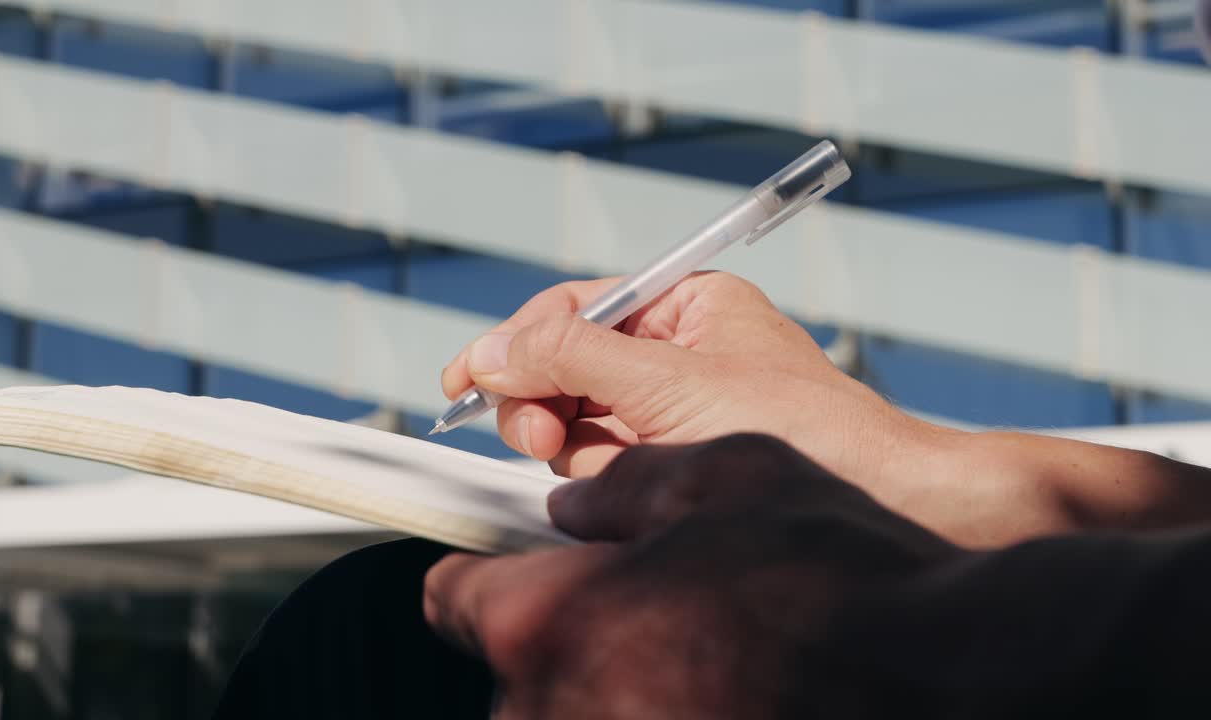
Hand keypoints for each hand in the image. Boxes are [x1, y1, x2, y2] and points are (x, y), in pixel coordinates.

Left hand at [423, 434, 961, 719]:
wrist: (949, 677)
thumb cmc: (836, 578)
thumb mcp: (723, 475)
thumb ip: (622, 489)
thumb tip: (579, 509)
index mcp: (545, 619)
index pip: (455, 595)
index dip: (490, 571)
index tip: (518, 569)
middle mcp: (550, 712)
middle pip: (518, 662)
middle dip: (569, 631)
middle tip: (651, 608)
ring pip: (571, 708)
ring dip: (615, 682)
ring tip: (704, 655)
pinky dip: (656, 712)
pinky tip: (724, 689)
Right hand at [441, 272, 940, 500]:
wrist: (874, 493)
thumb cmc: (798, 424)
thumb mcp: (668, 381)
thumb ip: (570, 357)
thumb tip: (492, 349)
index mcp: (683, 305)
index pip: (572, 308)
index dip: (512, 341)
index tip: (461, 378)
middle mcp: (674, 351)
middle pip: (564, 366)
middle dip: (542, 401)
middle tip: (536, 435)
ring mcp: (674, 407)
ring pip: (578, 420)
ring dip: (577, 444)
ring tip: (617, 464)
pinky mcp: (677, 459)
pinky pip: (606, 461)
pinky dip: (601, 475)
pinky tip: (629, 486)